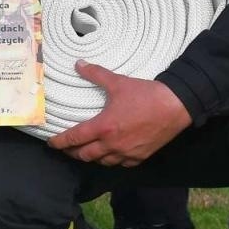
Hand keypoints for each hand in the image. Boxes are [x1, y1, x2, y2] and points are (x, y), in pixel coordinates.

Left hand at [47, 61, 191, 166]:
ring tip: (87, 151)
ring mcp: (128, 152)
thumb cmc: (146, 94)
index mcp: (103, 127)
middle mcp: (113, 144)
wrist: (176, 105)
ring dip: (92, 157)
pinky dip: (113, 160)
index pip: (74, 138)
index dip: (60, 142)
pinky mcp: (141, 156)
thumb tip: (78, 64)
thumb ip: (96, 74)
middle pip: (85, 155)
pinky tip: (111, 154)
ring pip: (102, 162)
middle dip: (73, 152)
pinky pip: (122, 164)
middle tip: (67, 148)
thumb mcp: (118, 82)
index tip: (51, 144)